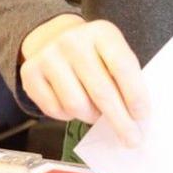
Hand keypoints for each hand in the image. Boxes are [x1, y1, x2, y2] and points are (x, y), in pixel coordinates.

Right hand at [18, 15, 147, 145]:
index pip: (122, 66)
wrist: (52, 37)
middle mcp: (72, 41)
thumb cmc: (93, 54)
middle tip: (131, 139)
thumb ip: (125, 79)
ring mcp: (49, 57)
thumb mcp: (113, 54)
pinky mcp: (30, 74)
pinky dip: (69, 116)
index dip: (134, 95)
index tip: (142, 117)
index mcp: (102, 32)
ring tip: (97, 112)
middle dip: (120, 121)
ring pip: (77, 105)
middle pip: (101, 91)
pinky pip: (56, 110)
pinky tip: (74, 104)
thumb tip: (136, 119)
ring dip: (92, 117)